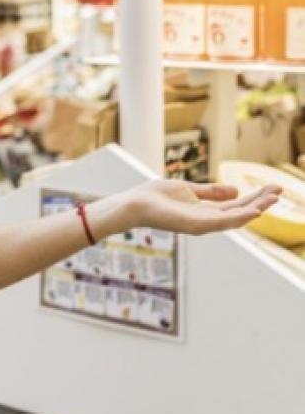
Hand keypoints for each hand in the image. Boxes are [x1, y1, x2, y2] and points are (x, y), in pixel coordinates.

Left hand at [115, 179, 280, 236]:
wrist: (133, 203)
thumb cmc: (155, 197)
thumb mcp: (189, 189)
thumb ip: (211, 192)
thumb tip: (236, 190)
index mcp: (206, 211)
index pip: (237, 205)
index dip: (255, 197)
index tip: (274, 187)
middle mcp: (207, 220)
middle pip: (240, 211)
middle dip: (261, 201)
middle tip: (280, 190)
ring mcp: (202, 224)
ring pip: (235, 218)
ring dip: (256, 208)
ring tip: (273, 199)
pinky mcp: (195, 225)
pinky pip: (221, 222)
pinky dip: (239, 218)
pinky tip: (254, 212)